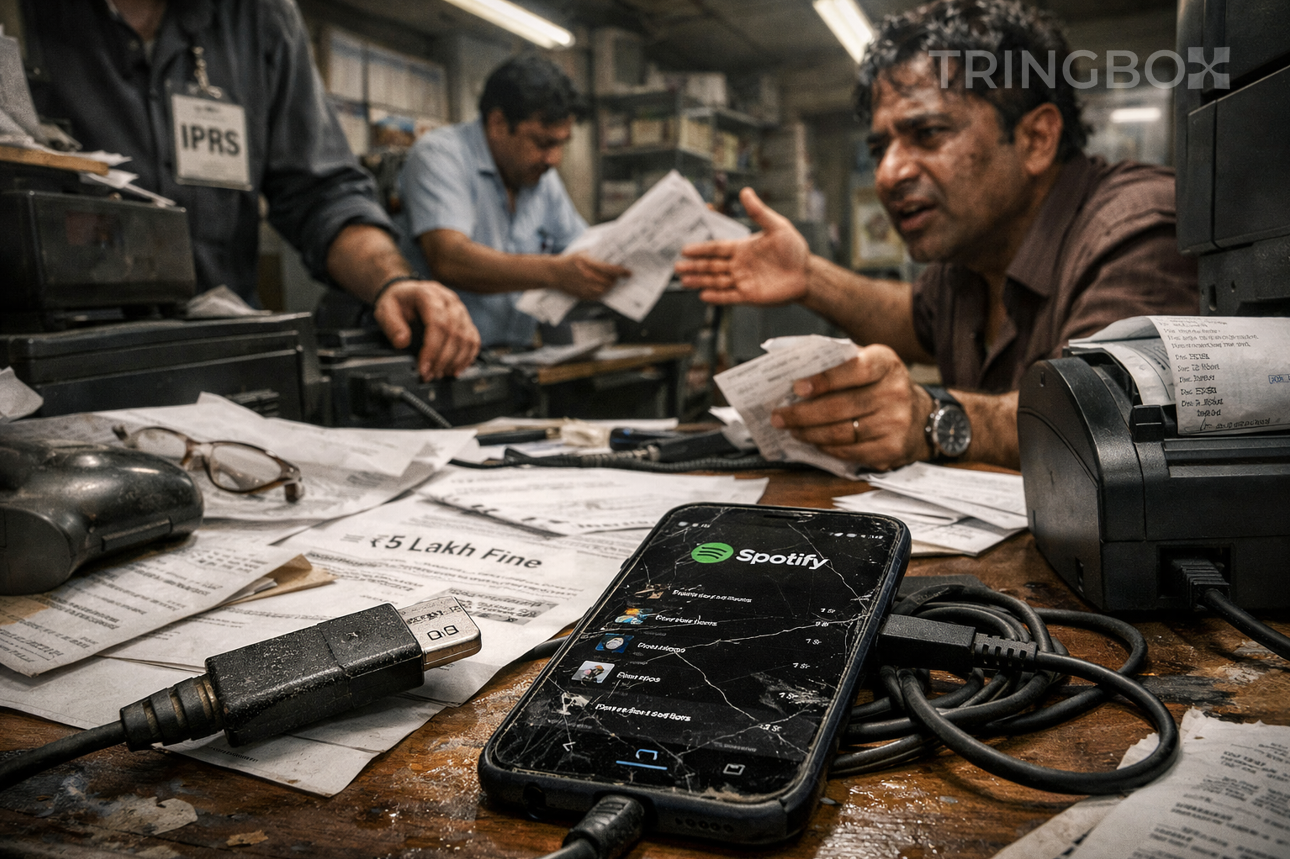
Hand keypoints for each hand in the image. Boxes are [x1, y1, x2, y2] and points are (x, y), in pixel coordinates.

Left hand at [373, 279, 480, 379]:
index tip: (424, 367)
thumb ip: (392, 325)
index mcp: (429, 295)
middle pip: (455, 333)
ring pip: (467, 338)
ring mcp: (460, 310)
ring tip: (442, 373)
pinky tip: (456, 368)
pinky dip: (468, 356)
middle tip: (431, 374)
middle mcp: (449, 300)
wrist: (406, 293)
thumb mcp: (386, 310)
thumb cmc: (398, 301)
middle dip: (443, 359)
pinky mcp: (465, 320)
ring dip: (456, 360)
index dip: (432, 349)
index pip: (438, 324)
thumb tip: (402, 342)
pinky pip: (474, 339)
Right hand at [551, 253, 630, 300]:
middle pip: (609, 281)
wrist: (553, 273)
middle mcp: (586, 276)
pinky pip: (597, 296)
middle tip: (619, 276)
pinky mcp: (581, 295)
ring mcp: (584, 287)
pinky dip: (603, 292)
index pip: (609, 269)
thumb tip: (612, 254)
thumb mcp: (582, 252)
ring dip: (610, 286)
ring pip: (605, 290)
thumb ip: (597, 253)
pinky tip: (603, 287)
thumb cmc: (569, 260)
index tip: (628, 272)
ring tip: (611, 281)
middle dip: (616, 279)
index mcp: (587, 263)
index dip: (621, 271)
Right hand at [675, 187, 809, 304]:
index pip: (717, 248)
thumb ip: (758, 212)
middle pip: (712, 265)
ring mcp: (743, 281)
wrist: (807, 272)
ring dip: (701, 280)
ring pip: (717, 281)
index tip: (685, 249)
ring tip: (684, 281)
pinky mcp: (750, 296)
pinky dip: (717, 296)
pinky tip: (703, 295)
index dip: (701, 249)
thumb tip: (746, 191)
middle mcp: (739, 265)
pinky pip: (730, 296)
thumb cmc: (793, 248)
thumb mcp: (777, 226)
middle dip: (695, 266)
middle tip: (677, 266)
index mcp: (742, 248)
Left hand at [769, 346, 933, 470]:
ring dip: (810, 433)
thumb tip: (795, 370)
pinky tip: (814, 442)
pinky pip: (850, 451)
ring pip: (841, 432)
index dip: (824, 380)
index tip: (797, 388)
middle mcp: (895, 391)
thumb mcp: (870, 364)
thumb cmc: (882, 387)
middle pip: (840, 407)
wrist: (921, 417)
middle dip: (802, 414)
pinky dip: (827, 448)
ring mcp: (896, 422)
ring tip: (792, 429)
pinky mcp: (893, 448)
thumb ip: (840, 363)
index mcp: (886, 363)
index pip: (853, 369)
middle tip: (779, 416)